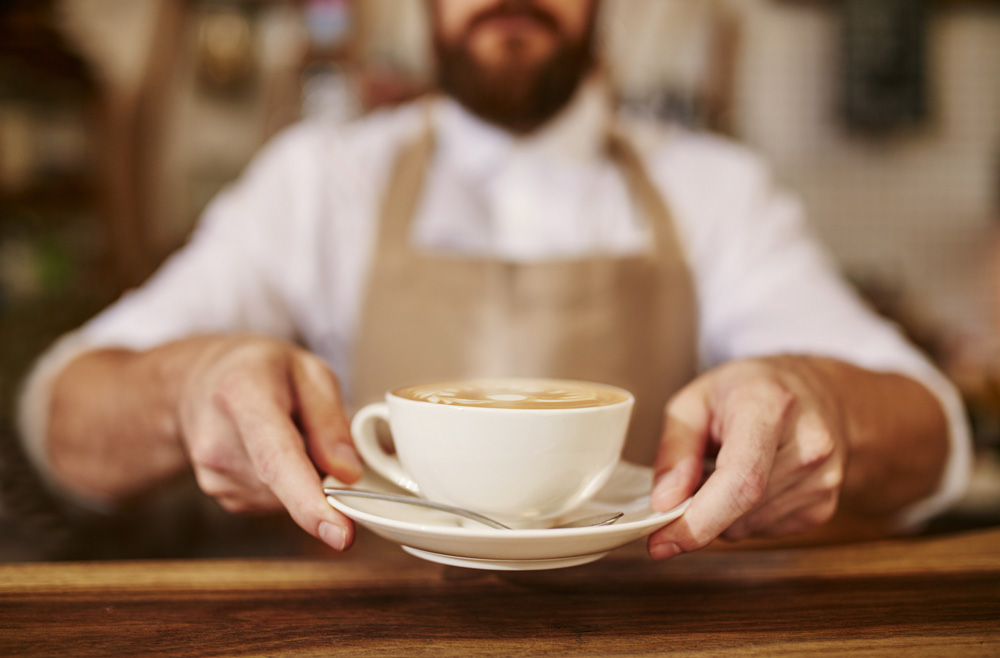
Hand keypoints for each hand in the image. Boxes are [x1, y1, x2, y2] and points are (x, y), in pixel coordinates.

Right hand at [177, 336, 361, 550]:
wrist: (199, 381)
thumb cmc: (260, 371)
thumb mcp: (308, 371)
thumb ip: (331, 420)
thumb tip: (348, 474)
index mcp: (242, 396)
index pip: (277, 458)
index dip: (309, 501)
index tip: (340, 534)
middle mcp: (218, 441)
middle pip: (288, 483)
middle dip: (320, 472)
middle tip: (313, 429)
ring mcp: (214, 475)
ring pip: (287, 497)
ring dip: (303, 476)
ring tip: (283, 431)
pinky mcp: (222, 496)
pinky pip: (277, 502)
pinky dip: (288, 484)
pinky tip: (271, 451)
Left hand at [647, 356, 848, 559]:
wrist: (820, 392)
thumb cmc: (752, 389)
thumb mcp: (695, 399)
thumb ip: (674, 448)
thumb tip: (664, 502)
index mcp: (772, 408)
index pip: (741, 481)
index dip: (698, 520)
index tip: (660, 540)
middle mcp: (808, 446)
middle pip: (738, 511)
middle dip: (697, 511)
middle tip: (688, 480)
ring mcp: (823, 481)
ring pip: (746, 528)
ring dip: (721, 512)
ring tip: (727, 467)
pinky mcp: (824, 507)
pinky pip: (763, 530)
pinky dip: (743, 515)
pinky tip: (752, 480)